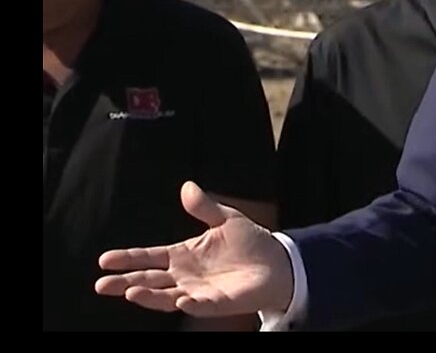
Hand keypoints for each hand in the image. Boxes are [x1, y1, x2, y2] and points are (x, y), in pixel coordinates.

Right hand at [95, 181, 293, 317]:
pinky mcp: (216, 303)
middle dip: (124, 282)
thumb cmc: (249, 242)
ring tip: (129, 291)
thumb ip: (204, 207)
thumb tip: (187, 186)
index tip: (105, 259)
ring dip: (148, 296)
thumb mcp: (226, 219)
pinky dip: (189, 303)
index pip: (149, 257)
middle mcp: (184, 276)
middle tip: (101, 285)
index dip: (128, 258)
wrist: (277, 262)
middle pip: (148, 280)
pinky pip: (199, 306)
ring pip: (166, 297)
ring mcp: (197, 291)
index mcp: (183, 255)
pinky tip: (180, 299)